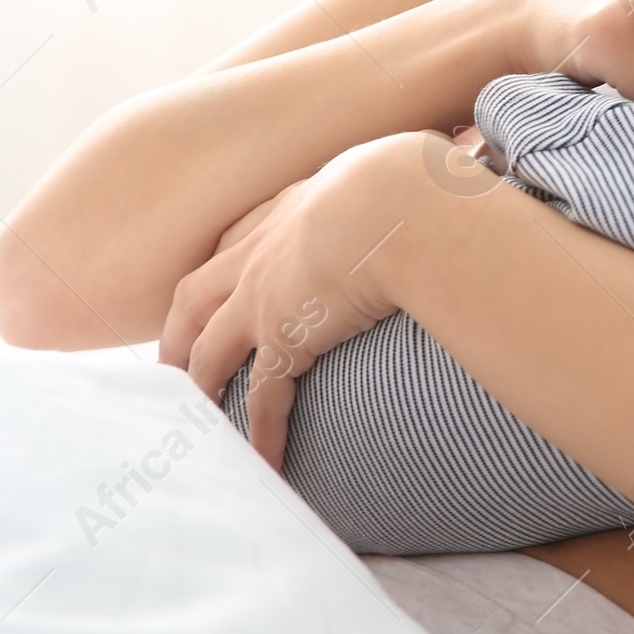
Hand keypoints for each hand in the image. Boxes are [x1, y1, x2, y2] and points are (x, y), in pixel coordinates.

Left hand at [157, 134, 431, 467]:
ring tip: (194, 420)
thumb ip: (408, 185)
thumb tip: (462, 172)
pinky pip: (264, 396)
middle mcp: (265, 249)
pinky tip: (263, 461)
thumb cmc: (415, 182)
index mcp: (292, 208)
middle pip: (196, 295)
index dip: (221, 270)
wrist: (400, 203)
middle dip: (177, 332)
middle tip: (170, 364)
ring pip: (209, 350)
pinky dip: (260, 432)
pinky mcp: (284, 336)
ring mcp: (264, 294)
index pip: (239, 240)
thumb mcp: (398, 173)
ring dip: (198, 386)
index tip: (212, 293)